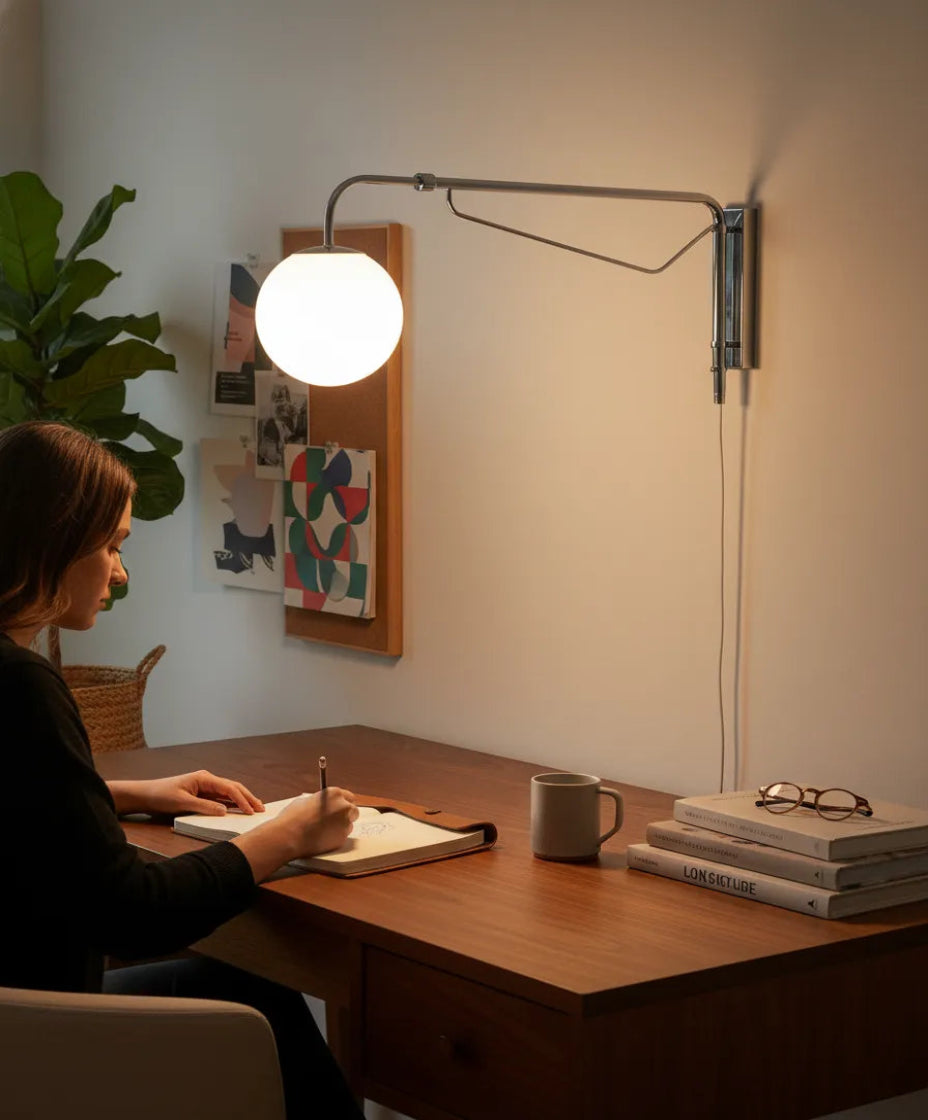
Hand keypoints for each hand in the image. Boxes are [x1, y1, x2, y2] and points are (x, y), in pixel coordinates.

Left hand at [108, 771, 264, 816]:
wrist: (145, 795)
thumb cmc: (161, 795)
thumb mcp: (182, 802)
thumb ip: (204, 807)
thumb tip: (225, 811)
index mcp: (204, 778)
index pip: (229, 788)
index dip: (242, 800)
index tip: (251, 811)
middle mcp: (207, 780)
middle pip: (233, 788)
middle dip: (248, 797)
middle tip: (262, 808)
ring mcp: (205, 787)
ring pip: (229, 793)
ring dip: (242, 800)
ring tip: (255, 808)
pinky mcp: (202, 794)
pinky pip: (220, 799)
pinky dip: (232, 804)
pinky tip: (239, 809)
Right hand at [276, 788, 359, 857]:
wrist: (288, 836)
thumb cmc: (293, 818)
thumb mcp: (306, 801)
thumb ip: (320, 802)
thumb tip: (323, 805)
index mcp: (335, 794)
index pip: (348, 797)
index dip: (343, 803)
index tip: (340, 807)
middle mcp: (343, 807)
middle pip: (353, 811)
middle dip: (345, 815)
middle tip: (334, 820)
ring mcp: (344, 823)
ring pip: (348, 825)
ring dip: (340, 827)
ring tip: (323, 830)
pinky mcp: (341, 839)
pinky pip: (342, 837)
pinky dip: (335, 838)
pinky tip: (322, 838)